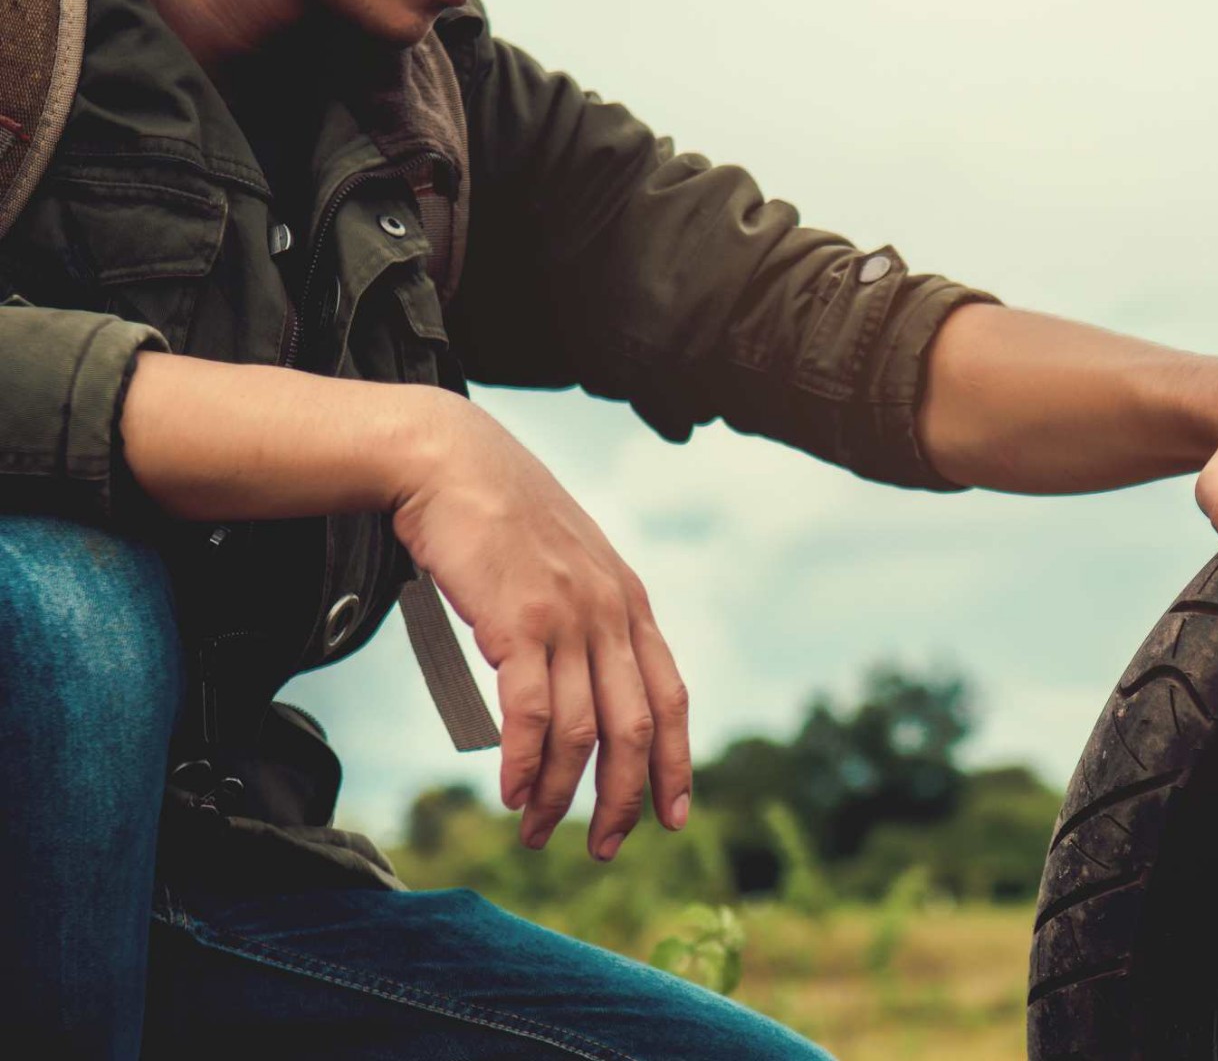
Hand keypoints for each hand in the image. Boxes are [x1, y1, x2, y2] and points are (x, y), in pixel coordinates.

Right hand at [390, 394, 689, 860]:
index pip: (671, 699)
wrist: (449, 461)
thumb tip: (570, 688)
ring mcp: (569, 618)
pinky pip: (531, 714)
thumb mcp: (563, 566)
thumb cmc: (498, 516)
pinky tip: (511, 792)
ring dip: (559, 793)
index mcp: (630, 602)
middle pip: (637, 729)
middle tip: (606, 847)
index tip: (672, 816)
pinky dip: (523, 763)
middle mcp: (612, 613)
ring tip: (538, 830)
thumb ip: (580, 620)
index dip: (676, 764)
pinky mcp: (519, 622)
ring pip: (582, 733)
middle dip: (624, 799)